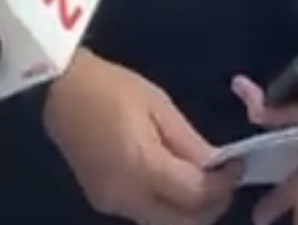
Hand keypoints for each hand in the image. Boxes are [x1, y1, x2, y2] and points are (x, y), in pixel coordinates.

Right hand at [45, 49, 238, 224]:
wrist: (59, 88)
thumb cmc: (111, 87)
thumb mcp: (158, 105)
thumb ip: (190, 142)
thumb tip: (218, 166)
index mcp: (141, 168)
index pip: (195, 196)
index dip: (223, 185)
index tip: (237, 165)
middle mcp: (126, 197)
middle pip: (182, 222)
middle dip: (209, 205)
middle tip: (222, 177)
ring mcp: (110, 204)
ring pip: (163, 222)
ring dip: (187, 207)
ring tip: (199, 175)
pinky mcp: (101, 201)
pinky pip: (144, 212)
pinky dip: (165, 202)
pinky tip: (170, 176)